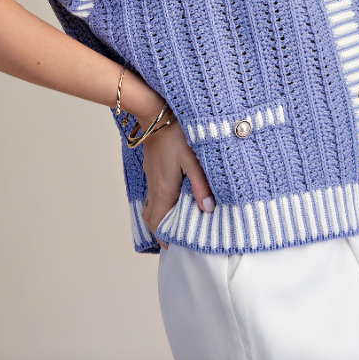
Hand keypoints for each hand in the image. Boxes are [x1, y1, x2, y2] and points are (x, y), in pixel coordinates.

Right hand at [139, 106, 215, 249]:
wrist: (155, 112)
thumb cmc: (175, 133)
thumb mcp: (193, 159)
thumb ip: (200, 185)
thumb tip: (208, 209)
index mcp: (164, 189)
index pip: (158, 224)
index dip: (165, 239)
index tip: (177, 247)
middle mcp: (154, 186)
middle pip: (151, 218)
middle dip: (162, 231)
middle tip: (179, 236)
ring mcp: (151, 176)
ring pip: (151, 205)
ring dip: (161, 216)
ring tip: (180, 219)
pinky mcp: (152, 167)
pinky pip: (153, 192)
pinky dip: (161, 201)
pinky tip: (177, 194)